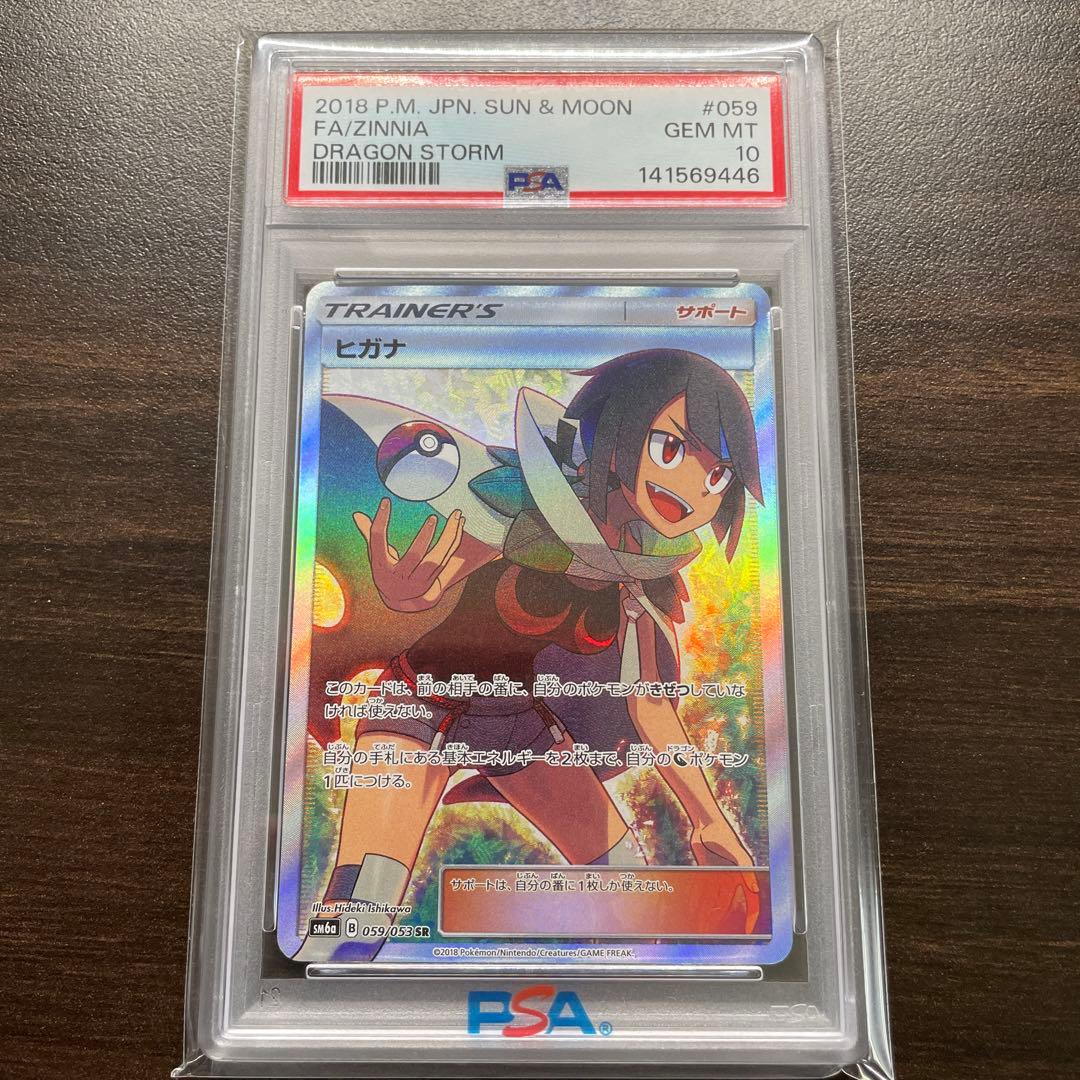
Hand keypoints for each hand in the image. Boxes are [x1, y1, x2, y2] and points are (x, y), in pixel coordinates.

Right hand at [354, 498, 464, 611]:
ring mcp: (419, 582)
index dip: (380, 521)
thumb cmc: (387, 572)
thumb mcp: (376, 556)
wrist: (400, 601)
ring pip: (438, 559)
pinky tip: (459, 525)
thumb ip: (370, 535)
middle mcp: (400, 578)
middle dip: (425, 536)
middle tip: (433, 517)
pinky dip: (454, 541)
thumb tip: (357, 515)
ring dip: (449, 537)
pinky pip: (447, 559)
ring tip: (456, 516)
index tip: (385, 501)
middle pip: (416, 556)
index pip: (378, 542)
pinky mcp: (434, 582)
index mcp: (381, 568)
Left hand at [690, 819, 760, 933]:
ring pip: (721, 899)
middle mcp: (734, 877)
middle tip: (728, 933)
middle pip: (736, 903)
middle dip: (733, 918)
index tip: (748, 929)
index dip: (752, 916)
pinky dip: (706, 901)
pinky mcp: (708, 872)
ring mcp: (721, 876)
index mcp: (745, 874)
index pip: (752, 900)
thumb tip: (755, 889)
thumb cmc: (722, 834)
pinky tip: (700, 912)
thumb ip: (745, 869)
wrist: (704, 824)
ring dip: (718, 912)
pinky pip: (708, 891)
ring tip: (713, 927)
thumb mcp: (735, 852)